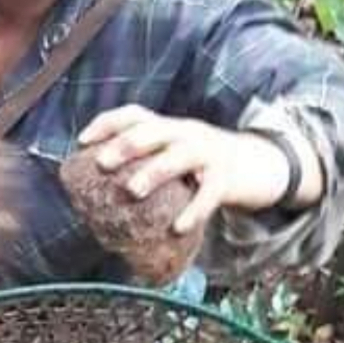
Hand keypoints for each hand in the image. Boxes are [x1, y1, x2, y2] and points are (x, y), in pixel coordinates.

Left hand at [78, 106, 296, 234]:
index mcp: (169, 127)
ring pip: (178, 156)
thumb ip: (150, 164)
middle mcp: (186, 133)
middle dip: (125, 145)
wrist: (261, 164)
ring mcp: (208, 153)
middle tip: (102, 164)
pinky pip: (208, 194)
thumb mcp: (178, 154)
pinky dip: (193, 211)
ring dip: (153, 172)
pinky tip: (178, 228)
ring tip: (132, 190)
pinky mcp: (227, 178)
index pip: (134, 114)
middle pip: (152, 131)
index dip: (106, 124)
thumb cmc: (206, 167)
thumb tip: (102, 196)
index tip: (82, 141)